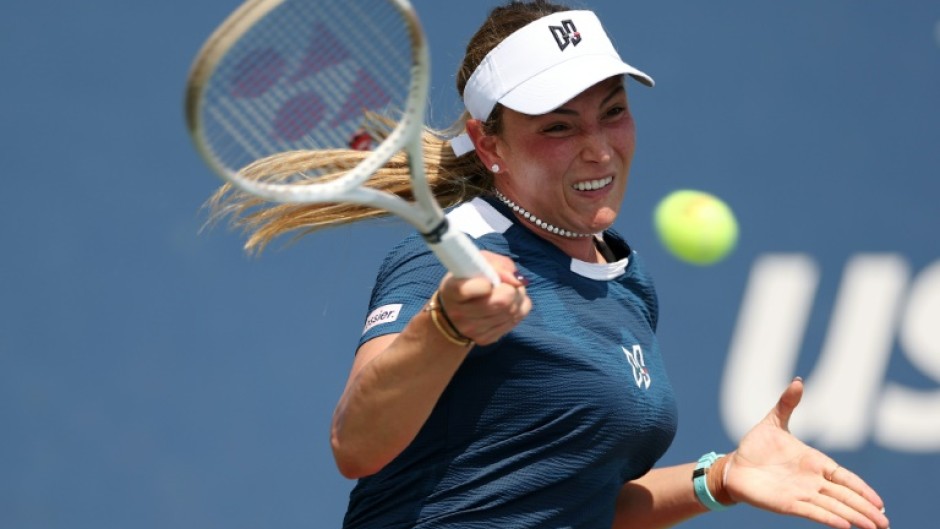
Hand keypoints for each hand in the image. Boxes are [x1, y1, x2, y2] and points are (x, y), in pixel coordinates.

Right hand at [436, 251, 530, 344]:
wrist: (452, 314)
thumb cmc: (467, 281)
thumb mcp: (477, 263)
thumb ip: (498, 265)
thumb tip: (518, 281)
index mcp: (452, 290)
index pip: (471, 289)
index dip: (487, 283)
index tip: (488, 280)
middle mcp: (459, 313)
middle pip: (501, 302)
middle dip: (512, 289)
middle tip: (507, 284)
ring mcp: (472, 329)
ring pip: (512, 311)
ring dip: (518, 298)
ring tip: (509, 292)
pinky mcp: (485, 339)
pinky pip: (515, 320)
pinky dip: (519, 309)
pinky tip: (509, 305)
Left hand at [724, 378, 890, 528]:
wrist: (734, 465)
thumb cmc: (756, 445)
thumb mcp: (773, 421)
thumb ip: (787, 404)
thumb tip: (798, 381)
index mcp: (814, 462)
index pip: (844, 477)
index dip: (862, 489)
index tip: (879, 502)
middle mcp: (812, 480)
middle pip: (845, 496)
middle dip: (866, 509)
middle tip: (885, 523)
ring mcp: (801, 493)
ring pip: (833, 507)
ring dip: (854, 517)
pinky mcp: (787, 504)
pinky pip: (811, 512)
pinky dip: (827, 518)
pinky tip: (844, 526)